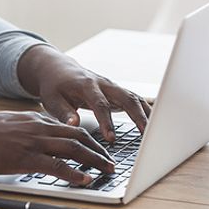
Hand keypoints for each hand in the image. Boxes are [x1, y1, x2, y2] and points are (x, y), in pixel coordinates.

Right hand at [0, 111, 114, 183]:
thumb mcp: (5, 125)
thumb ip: (22, 131)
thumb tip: (30, 141)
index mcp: (33, 119)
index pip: (67, 127)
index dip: (86, 138)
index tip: (96, 147)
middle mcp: (38, 128)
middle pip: (78, 135)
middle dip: (98, 149)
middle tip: (110, 161)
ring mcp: (33, 142)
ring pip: (74, 148)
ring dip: (94, 160)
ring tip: (107, 170)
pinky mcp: (26, 158)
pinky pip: (57, 165)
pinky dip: (74, 173)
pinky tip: (85, 180)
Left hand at [17, 44, 151, 141]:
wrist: (58, 70)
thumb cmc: (54, 87)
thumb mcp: (51, 100)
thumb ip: (63, 112)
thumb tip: (75, 125)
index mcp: (86, 85)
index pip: (100, 104)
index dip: (107, 121)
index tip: (111, 139)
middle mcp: (104, 84)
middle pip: (126, 98)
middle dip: (138, 117)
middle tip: (146, 137)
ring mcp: (113, 87)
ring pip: (135, 99)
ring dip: (147, 115)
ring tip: (156, 135)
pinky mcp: (117, 92)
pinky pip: (136, 101)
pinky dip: (146, 113)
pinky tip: (153, 128)